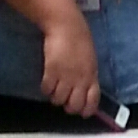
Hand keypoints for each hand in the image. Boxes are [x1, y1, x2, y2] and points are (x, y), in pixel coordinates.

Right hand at [39, 3, 99, 118]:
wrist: (67, 26)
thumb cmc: (80, 40)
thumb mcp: (90, 60)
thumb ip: (88, 76)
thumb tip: (84, 90)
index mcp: (92, 76)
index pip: (92, 102)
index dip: (87, 110)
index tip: (82, 112)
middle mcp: (80, 79)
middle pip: (74, 105)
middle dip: (68, 106)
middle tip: (64, 100)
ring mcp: (66, 76)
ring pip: (58, 100)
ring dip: (55, 97)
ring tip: (54, 90)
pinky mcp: (52, 70)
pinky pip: (47, 89)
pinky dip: (46, 89)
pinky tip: (47, 83)